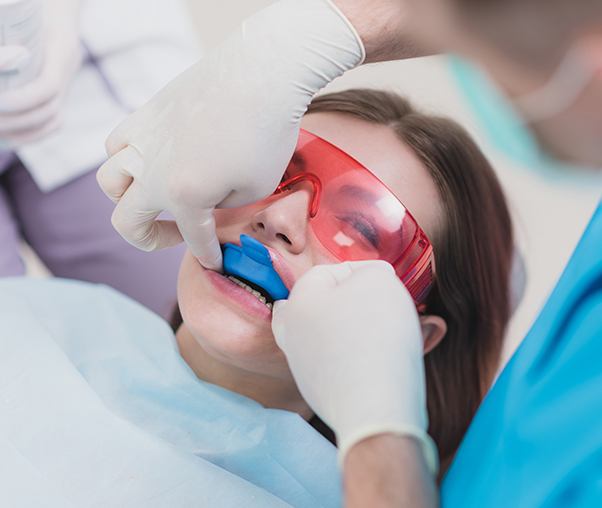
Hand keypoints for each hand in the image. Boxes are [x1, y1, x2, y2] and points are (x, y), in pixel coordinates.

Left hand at [0, 0, 81, 145]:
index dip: (23, 100)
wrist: (55, 7)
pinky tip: (9, 138)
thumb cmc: (27, 7)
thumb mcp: (19, 15)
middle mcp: (68, 71)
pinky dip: (32, 134)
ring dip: (22, 132)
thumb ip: (8, 45)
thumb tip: (11, 60)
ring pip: (52, 120)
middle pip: (49, 110)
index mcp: (61, 50)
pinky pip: (52, 122)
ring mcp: (66, 83)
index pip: (48, 87)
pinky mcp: (59, 93)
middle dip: (16, 121)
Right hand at [96, 0, 363, 269]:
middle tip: (174, 235)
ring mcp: (143, 140)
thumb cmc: (266, 134)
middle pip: (126, 220)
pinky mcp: (146, 113)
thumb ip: (224, 207)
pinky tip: (149, 159)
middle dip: (150, 239)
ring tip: (154, 197)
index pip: (193, 239)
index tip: (217, 263)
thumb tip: (209, 206)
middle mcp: (152, 171)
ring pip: (109, 180)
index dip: (208, 256)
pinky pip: (117, 143)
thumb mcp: (256, 188)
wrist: (262, 74)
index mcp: (182, 196)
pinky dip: (125, 159)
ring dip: (127, 198)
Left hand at [272, 260, 437, 473]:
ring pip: (328, 336)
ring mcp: (303, 366)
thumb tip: (369, 279)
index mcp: (298, 301)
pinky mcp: (320, 393)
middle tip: (379, 305)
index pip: (329, 271)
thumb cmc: (375, 336)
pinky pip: (340, 364)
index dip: (364, 271)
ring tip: (388, 332)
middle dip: (349, 301)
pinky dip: (357, 358)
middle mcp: (292, 333)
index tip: (390, 279)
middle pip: (319, 306)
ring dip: (355, 330)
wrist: (375, 407)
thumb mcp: (378, 282)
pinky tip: (382, 360)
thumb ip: (371, 272)